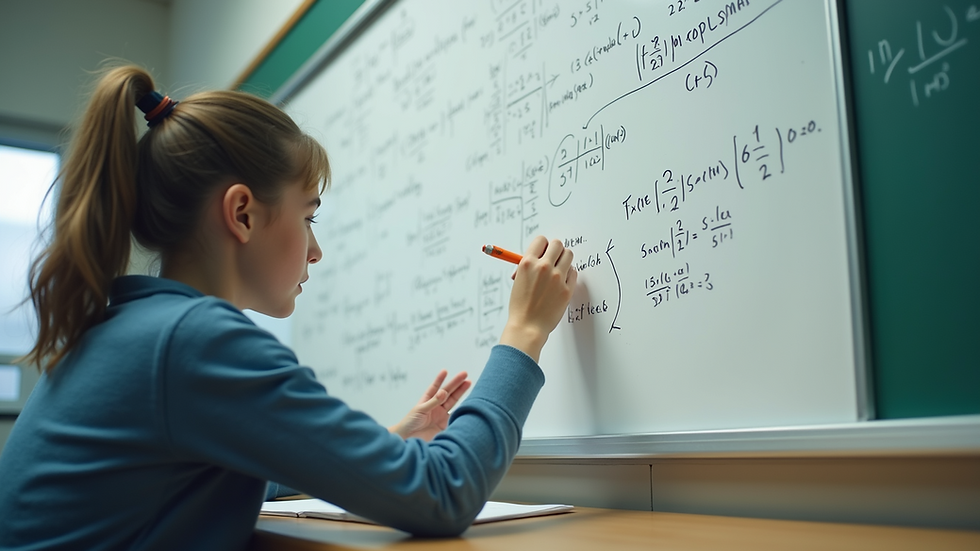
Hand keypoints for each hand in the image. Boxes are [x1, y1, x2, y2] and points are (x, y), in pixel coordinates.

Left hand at [388, 370, 471, 440]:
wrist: (408, 440)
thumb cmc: (409, 423)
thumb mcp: (420, 410)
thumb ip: (433, 401)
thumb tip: (444, 392)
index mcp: (427, 401)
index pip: (435, 387)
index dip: (440, 379)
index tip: (445, 371)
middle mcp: (435, 407)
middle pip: (448, 393)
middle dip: (456, 383)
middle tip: (465, 374)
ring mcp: (441, 416)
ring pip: (453, 402)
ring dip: (460, 393)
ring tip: (468, 383)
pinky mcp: (445, 425)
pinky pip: (455, 417)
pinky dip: (461, 411)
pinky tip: (468, 403)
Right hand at [500, 236, 576, 362]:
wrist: (528, 326)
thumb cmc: (520, 305)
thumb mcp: (519, 280)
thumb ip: (529, 265)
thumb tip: (539, 256)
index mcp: (527, 263)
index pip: (541, 240)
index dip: (543, 246)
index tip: (543, 252)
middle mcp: (543, 267)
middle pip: (558, 244)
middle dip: (555, 250)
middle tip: (552, 259)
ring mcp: (557, 278)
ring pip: (569, 255)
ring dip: (564, 260)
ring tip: (558, 270)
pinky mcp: (567, 289)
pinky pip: (574, 272)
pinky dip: (569, 274)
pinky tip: (561, 282)